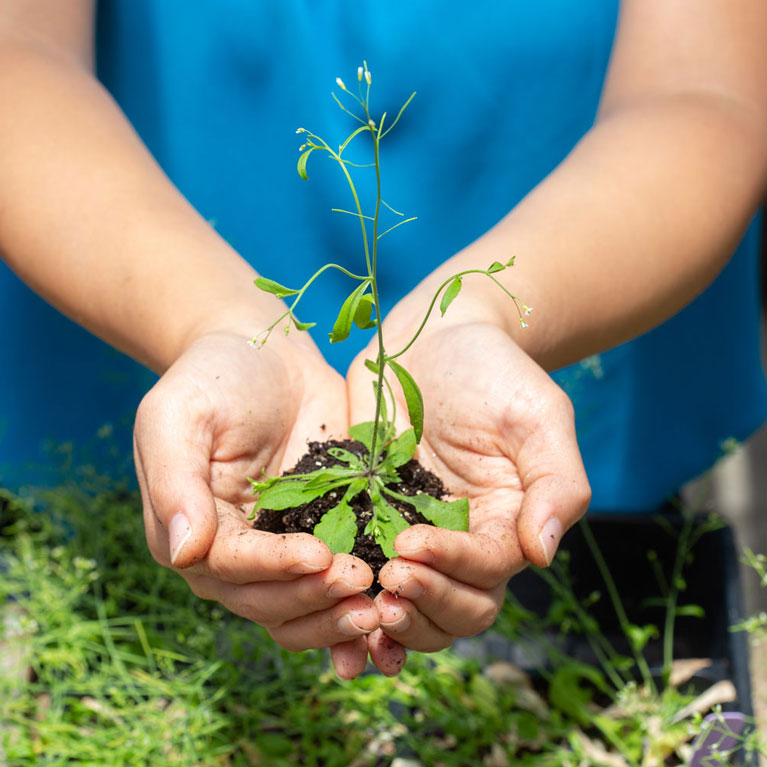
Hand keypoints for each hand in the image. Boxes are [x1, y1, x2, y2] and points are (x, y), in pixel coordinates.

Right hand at [133, 330, 380, 662]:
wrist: (266, 352)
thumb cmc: (214, 377)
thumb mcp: (178, 417)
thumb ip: (174, 482)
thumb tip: (184, 553)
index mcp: (195, 532)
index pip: (232, 568)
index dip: (275, 568)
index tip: (318, 556)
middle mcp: (235, 555)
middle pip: (269, 601)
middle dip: (314, 596)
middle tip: (361, 581)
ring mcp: (282, 548)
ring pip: (303, 607)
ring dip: (338, 615)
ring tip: (381, 607)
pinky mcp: (325, 532)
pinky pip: (338, 579)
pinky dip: (360, 599)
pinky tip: (395, 601)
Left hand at [347, 314, 589, 655]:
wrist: (436, 337)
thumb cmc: (495, 371)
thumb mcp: (540, 417)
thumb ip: (557, 484)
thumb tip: (542, 556)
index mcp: (506, 523)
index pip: (486, 572)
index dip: (452, 568)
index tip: (412, 543)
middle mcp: (462, 540)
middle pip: (456, 609)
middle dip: (423, 604)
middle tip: (387, 580)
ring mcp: (412, 532)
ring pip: (412, 607)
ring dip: (391, 622)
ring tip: (362, 606)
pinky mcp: (368, 516)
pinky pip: (362, 571)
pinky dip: (350, 602)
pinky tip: (327, 607)